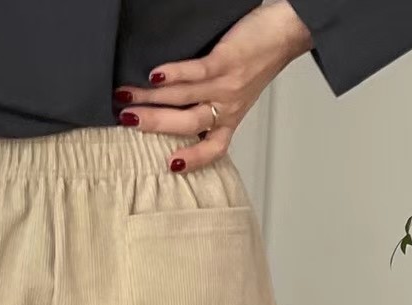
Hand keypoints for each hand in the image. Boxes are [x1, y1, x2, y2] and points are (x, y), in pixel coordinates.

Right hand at [115, 0, 312, 172]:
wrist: (286, 31)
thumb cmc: (259, 59)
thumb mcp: (238, 93)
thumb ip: (211, 105)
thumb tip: (172, 109)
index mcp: (230, 118)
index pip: (213, 149)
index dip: (193, 160)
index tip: (170, 165)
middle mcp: (227, 107)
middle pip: (186, 124)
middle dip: (153, 124)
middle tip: (125, 122)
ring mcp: (226, 85)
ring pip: (184, 99)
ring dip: (151, 99)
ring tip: (125, 96)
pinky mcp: (226, 61)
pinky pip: (196, 73)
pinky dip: (173, 75)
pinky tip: (154, 76)